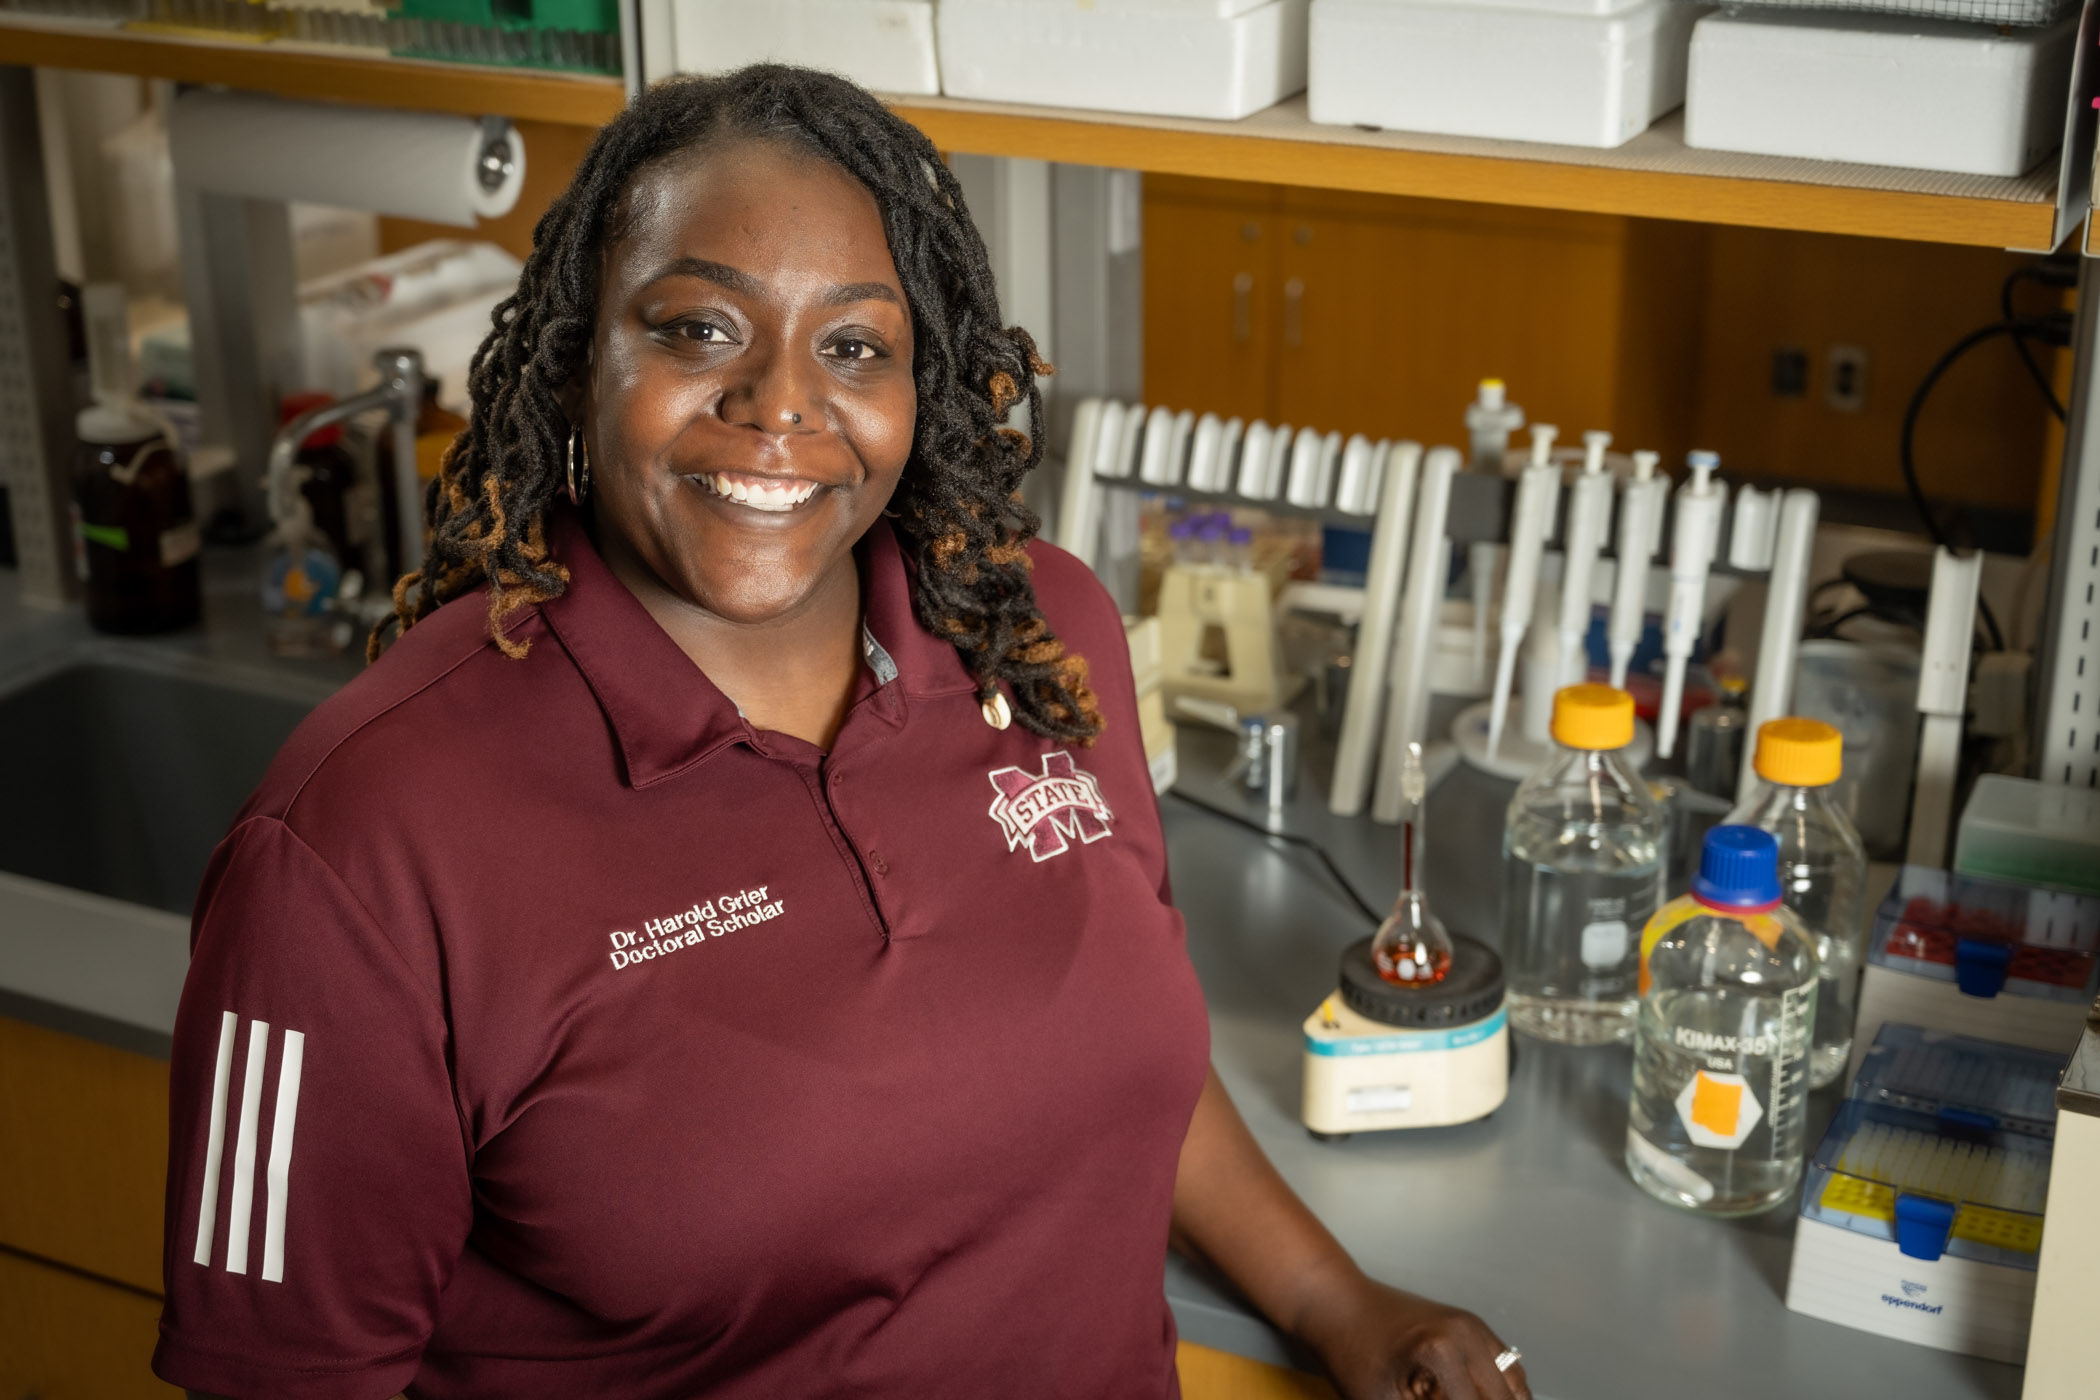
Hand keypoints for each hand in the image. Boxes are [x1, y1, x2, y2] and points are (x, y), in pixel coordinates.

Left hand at [1302, 1273, 1531, 1399]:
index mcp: (1443, 1353)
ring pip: (1516, 1384)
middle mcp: (1468, 1334)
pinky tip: (1481, 1399)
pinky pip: (1507, 1366)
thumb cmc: (1353, 1355)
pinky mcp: (1473, 1326)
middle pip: (1506, 1397)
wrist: (1340, 1306)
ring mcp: (1474, 1326)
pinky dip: (1502, 1391)